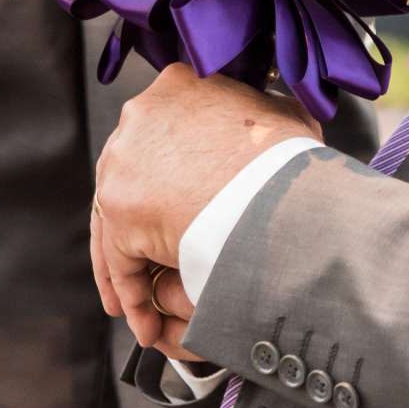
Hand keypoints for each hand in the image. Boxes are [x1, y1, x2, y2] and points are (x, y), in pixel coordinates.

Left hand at [92, 65, 317, 355]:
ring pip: (117, 222)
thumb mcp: (285, 116)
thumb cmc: (291, 158)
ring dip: (131, 269)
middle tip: (150, 263)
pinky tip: (147, 321)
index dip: (164, 178)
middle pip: (129, 180)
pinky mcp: (121, 208)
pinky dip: (133, 293)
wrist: (281, 191)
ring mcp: (125, 161)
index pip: (159, 138)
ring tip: (146, 309)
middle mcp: (141, 117)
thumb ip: (265, 114)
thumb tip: (270, 117)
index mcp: (177, 85)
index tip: (171, 207)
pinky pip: (122, 259)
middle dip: (138, 228)